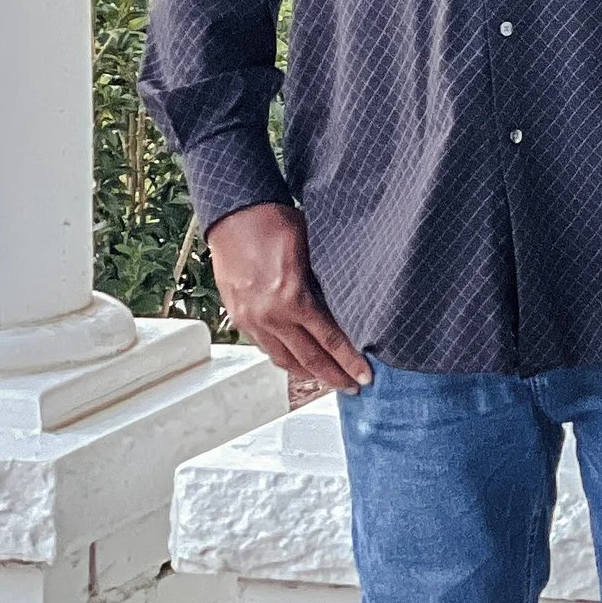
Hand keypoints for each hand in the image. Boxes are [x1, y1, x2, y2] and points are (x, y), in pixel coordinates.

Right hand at [207, 203, 370, 394]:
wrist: (235, 214)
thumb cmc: (277, 224)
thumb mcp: (311, 252)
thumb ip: (321, 286)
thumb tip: (341, 311)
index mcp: (293, 299)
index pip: (329, 341)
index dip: (349, 362)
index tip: (366, 377)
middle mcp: (270, 315)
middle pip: (308, 359)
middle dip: (333, 377)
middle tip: (353, 388)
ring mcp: (251, 319)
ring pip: (283, 358)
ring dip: (307, 372)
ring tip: (327, 377)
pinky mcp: (238, 316)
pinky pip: (265, 346)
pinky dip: (284, 356)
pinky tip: (297, 357)